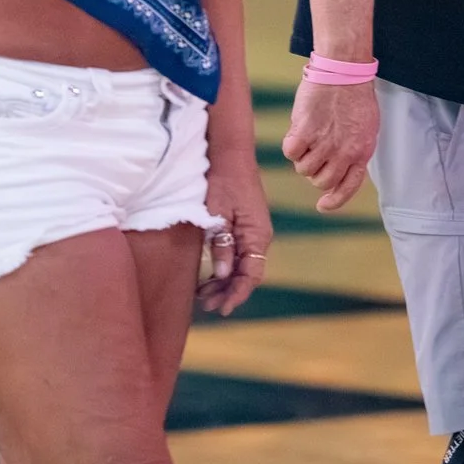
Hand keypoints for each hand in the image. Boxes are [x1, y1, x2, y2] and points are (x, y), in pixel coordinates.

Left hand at [198, 156, 273, 316]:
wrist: (231, 154)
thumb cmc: (224, 180)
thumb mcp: (218, 213)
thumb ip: (222, 243)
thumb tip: (224, 273)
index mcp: (257, 235)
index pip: (251, 276)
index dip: (237, 295)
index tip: (222, 309)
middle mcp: (260, 237)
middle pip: (248, 275)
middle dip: (228, 293)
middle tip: (206, 306)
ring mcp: (254, 232)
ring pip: (243, 266)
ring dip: (225, 283)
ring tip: (203, 295)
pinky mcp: (246, 226)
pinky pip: (240, 254)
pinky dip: (226, 268)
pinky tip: (210, 275)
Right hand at [284, 78, 379, 211]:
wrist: (343, 70)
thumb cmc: (355, 94)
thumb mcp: (366, 126)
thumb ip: (355, 149)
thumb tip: (340, 167)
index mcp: (362, 152)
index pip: (348, 187)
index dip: (334, 201)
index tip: (322, 205)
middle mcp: (344, 153)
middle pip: (322, 182)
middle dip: (316, 171)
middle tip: (315, 152)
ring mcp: (324, 144)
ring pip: (304, 169)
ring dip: (303, 157)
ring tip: (309, 135)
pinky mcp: (304, 132)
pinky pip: (291, 153)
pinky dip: (291, 145)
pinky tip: (298, 130)